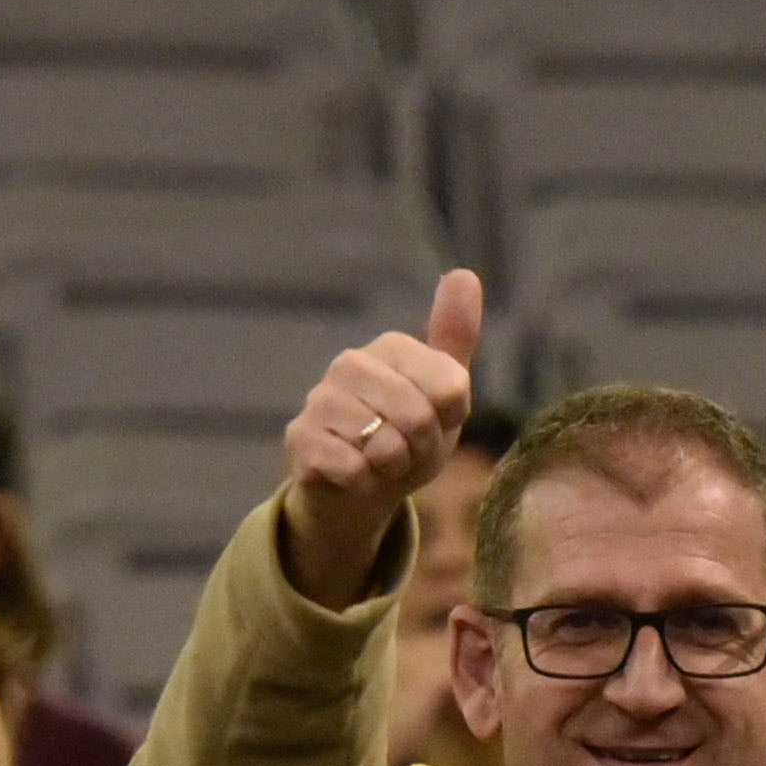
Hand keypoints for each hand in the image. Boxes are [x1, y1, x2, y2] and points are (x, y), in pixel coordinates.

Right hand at [276, 269, 484, 607]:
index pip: (451, 390)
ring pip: (386, 446)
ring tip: (378, 464)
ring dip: (391, 469)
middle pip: (420, 418)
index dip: (449, 422)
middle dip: (420, 450)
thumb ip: (455, 337)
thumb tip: (464, 274)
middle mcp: (351, 363)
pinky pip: (352, 468)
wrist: (359, 492)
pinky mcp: (300, 439)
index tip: (431, 425)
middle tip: (403, 452)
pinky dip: (362, 483)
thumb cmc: (406, 438)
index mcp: (391, 347)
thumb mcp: (443, 392)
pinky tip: (352, 476)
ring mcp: (320, 399)